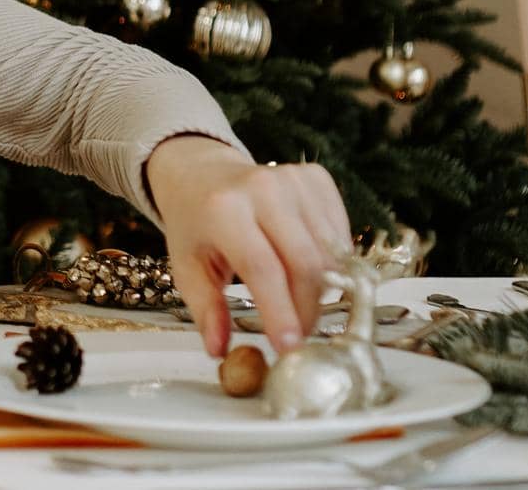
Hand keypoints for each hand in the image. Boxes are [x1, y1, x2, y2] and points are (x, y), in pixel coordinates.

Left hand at [145, 136, 351, 357]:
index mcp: (223, 209)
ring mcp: (295, 179)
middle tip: (298, 335)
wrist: (203, 175)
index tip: (288, 347)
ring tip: (298, 303)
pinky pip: (341, 236)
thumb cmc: (196, 226)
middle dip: (307, 310)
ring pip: (330, 253)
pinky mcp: (317, 178)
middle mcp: (263, 187)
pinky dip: (332, 264)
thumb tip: (220, 350)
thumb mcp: (186, 267)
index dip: (280, 311)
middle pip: (305, 263)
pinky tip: (307, 270)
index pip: (262, 267)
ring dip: (322, 290)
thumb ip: (205, 309)